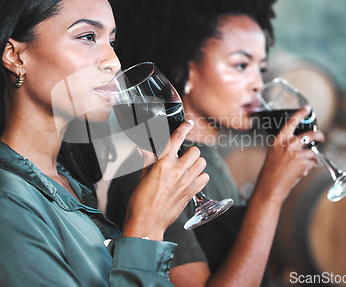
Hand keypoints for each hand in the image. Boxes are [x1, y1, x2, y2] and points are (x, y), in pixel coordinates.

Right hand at [122, 121, 208, 240]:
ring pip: (202, 162)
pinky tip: (192, 179)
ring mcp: (186, 182)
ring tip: (187, 168)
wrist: (147, 223)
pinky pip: (205, 177)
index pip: (176, 139)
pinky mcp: (192, 193)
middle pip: (194, 151)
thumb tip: (146, 149)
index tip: (188, 123)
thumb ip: (148, 160)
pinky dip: (200, 176)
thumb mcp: (142, 176)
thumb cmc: (140, 202)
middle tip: (181, 157)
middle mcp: (177, 171)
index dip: (184, 128)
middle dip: (188, 152)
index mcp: (162, 164)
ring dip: (196, 163)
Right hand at [257, 106, 324, 202]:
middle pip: (310, 135)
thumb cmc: (270, 173)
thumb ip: (286, 147)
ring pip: (313, 152)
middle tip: (321, 137)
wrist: (270, 187)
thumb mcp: (274, 154)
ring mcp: (296, 153)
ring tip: (304, 166)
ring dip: (312, 159)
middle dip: (319, 136)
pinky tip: (301, 172)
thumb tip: (302, 145)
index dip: (300, 114)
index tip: (307, 108)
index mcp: (278, 140)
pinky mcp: (303, 163)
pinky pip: (313, 162)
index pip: (291, 122)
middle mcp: (287, 144)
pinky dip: (310, 167)